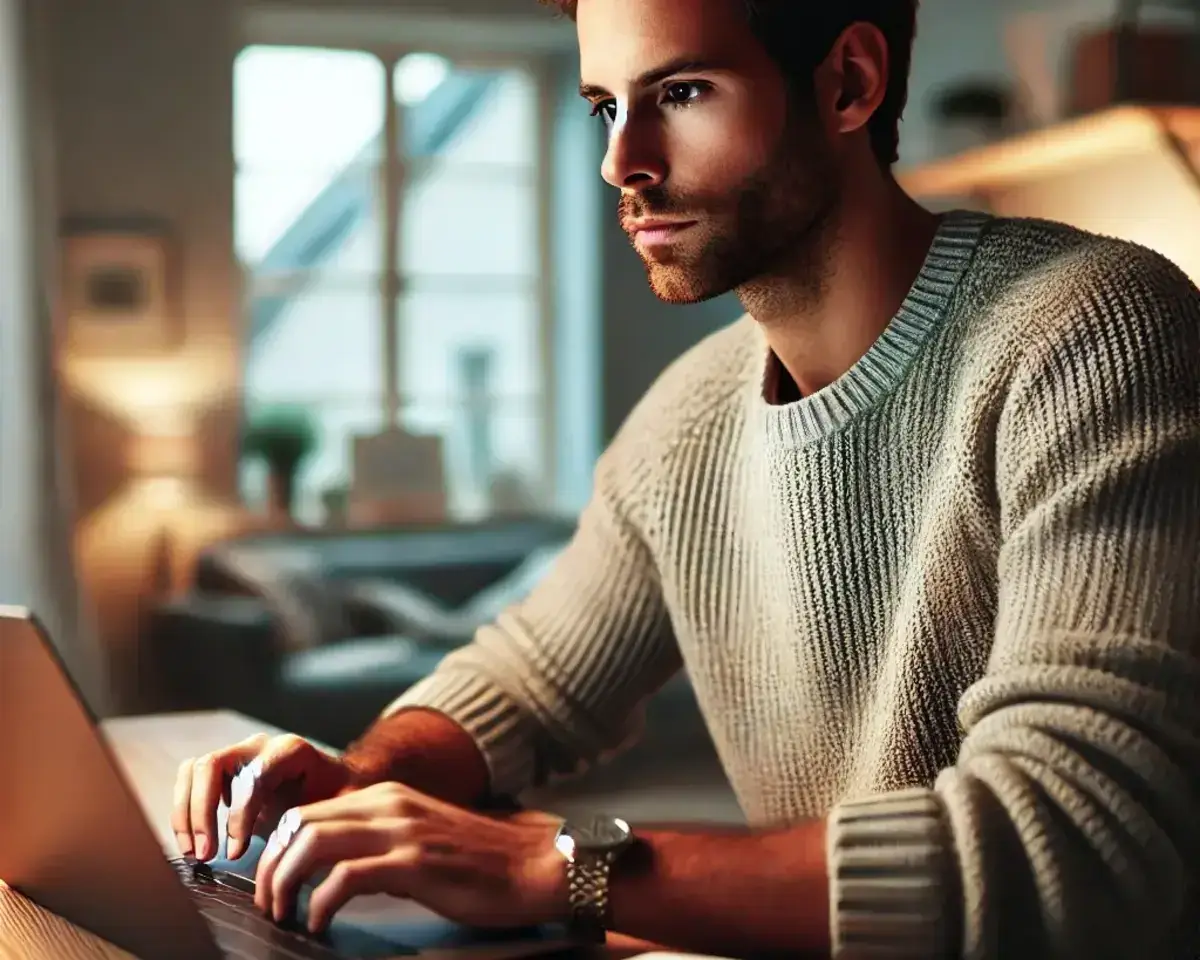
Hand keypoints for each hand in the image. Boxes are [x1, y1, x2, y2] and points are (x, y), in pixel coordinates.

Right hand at [172, 733, 357, 861]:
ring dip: (186, 814)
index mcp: (290, 750)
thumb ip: (322, 821)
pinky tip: (193, 843)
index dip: (240, 816)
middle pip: (212, 765)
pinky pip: (189, 780)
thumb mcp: (338, 806)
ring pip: (194, 770)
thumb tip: (300, 850)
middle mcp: (259, 745)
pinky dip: (183, 812)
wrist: (333, 782)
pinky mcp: (222, 768)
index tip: (236, 853)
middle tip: (205, 855)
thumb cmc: (336, 796)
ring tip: (194, 853)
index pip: (252, 777)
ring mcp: (237, 753)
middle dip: (202, 813)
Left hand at [253, 781, 566, 934]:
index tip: (272, 883)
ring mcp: (401, 831)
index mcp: (388, 797)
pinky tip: (321, 923)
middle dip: (270, 867)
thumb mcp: (422, 836)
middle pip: (299, 823)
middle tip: (269, 903)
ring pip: (311, 843)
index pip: (308, 811)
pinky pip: (343, 879)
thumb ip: (381, 842)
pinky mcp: (414, 864)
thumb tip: (339, 872)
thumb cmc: (483, 861)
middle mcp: (389, 805)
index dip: (278, 849)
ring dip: (285, 883)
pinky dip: (319, 904)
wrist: (535, 864)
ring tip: (285, 914)